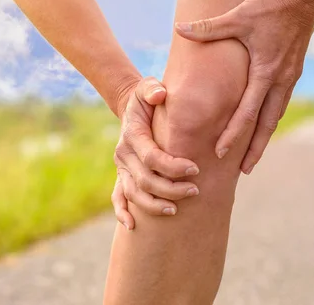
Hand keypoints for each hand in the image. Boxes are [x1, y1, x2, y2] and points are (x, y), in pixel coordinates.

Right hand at [112, 77, 199, 230]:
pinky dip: (122, 212)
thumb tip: (159, 95)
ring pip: (133, 193)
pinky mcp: (122, 175)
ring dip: (152, 204)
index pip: (151, 156)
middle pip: (144, 179)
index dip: (172, 166)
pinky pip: (117, 197)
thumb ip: (153, 89)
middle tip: (195, 191)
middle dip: (170, 188)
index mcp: (132, 134)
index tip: (195, 168)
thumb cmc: (147, 97)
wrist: (133, 108)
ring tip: (175, 210)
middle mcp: (123, 153)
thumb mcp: (148, 86)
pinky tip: (133, 227)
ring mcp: (121, 167)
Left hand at [175, 0, 313, 174]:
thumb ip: (207, 27)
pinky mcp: (292, 72)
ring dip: (264, 137)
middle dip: (255, 149)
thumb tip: (178, 28)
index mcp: (266, 72)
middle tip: (244, 171)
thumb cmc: (270, 5)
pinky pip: (279, 103)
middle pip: (267, 124)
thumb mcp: (237, 16)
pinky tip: (262, 125)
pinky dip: (270, 119)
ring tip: (254, 155)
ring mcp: (289, 77)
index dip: (234, 134)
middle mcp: (280, 80)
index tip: (221, 153)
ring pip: (276, 115)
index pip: (247, 112)